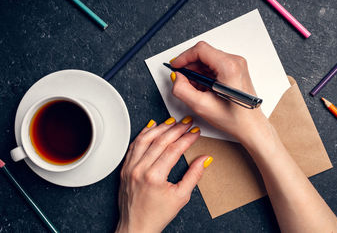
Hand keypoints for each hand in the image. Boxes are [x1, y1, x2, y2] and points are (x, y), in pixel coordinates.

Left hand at [116, 117, 211, 232]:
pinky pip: (133, 145)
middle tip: (187, 123)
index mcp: (154, 176)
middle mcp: (140, 169)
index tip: (195, 132)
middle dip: (176, 129)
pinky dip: (143, 134)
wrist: (136, 227)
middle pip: (160, 141)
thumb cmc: (157, 215)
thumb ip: (194, 175)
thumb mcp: (181, 197)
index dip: (187, 138)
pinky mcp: (124, 168)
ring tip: (172, 122)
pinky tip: (151, 127)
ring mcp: (130, 167)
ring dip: (160, 128)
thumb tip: (205, 160)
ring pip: (145, 139)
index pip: (174, 149)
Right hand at [170, 41, 269, 143]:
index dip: (184, 57)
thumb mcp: (202, 106)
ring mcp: (237, 65)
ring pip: (208, 59)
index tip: (175, 65)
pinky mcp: (236, 69)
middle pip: (204, 53)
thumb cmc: (234, 119)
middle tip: (183, 80)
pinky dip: (205, 74)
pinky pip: (215, 65)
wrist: (250, 126)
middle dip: (190, 66)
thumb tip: (176, 77)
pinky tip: (204, 88)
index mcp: (229, 67)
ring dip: (197, 71)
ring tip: (195, 89)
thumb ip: (183, 90)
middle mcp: (235, 62)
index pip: (200, 50)